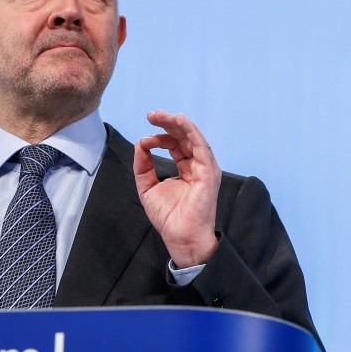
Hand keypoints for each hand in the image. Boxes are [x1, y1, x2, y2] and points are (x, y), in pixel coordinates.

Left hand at [133, 111, 220, 267]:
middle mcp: (198, 166)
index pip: (175, 145)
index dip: (159, 137)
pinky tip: (178, 121)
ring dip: (176, 123)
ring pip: (193, 137)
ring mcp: (206, 168)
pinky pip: (201, 146)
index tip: (143, 140)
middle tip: (151, 114)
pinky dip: (190, 131)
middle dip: (168, 123)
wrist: (180, 237)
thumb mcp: (147, 186)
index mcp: (187, 169)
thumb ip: (143, 165)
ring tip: (159, 115)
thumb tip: (141, 143)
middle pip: (184, 137)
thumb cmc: (168, 217)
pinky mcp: (209, 172)